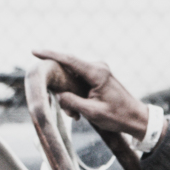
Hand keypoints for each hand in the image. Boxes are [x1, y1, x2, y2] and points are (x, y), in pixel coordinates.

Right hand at [33, 50, 149, 136]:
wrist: (136, 117)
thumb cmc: (117, 116)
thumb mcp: (92, 113)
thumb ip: (73, 103)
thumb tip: (59, 95)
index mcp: (97, 73)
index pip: (69, 60)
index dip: (50, 54)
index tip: (34, 51)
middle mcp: (97, 67)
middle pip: (68, 69)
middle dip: (60, 86)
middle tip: (66, 108)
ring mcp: (98, 69)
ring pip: (72, 77)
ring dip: (69, 94)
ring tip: (77, 114)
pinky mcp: (97, 75)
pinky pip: (78, 81)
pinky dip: (74, 94)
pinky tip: (79, 111)